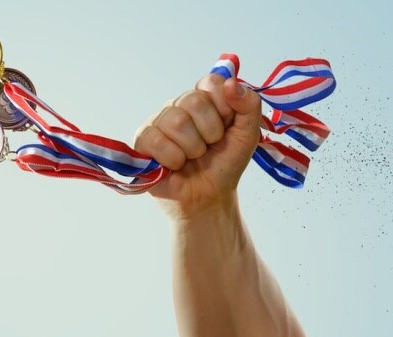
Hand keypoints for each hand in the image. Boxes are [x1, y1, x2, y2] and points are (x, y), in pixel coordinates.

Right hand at [134, 75, 260, 219]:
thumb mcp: (248, 134)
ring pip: (176, 122)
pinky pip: (156, 140)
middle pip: (193, 101)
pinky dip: (173, 159)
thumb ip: (249, 105)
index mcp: (203, 98)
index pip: (211, 83)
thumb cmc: (224, 165)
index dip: (223, 109)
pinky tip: (175, 166)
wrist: (208, 197)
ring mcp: (158, 121)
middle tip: (208, 148)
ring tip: (191, 159)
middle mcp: (179, 105)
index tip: (226, 129)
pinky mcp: (143, 141)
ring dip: (192, 149)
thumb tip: (232, 83)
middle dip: (209, 133)